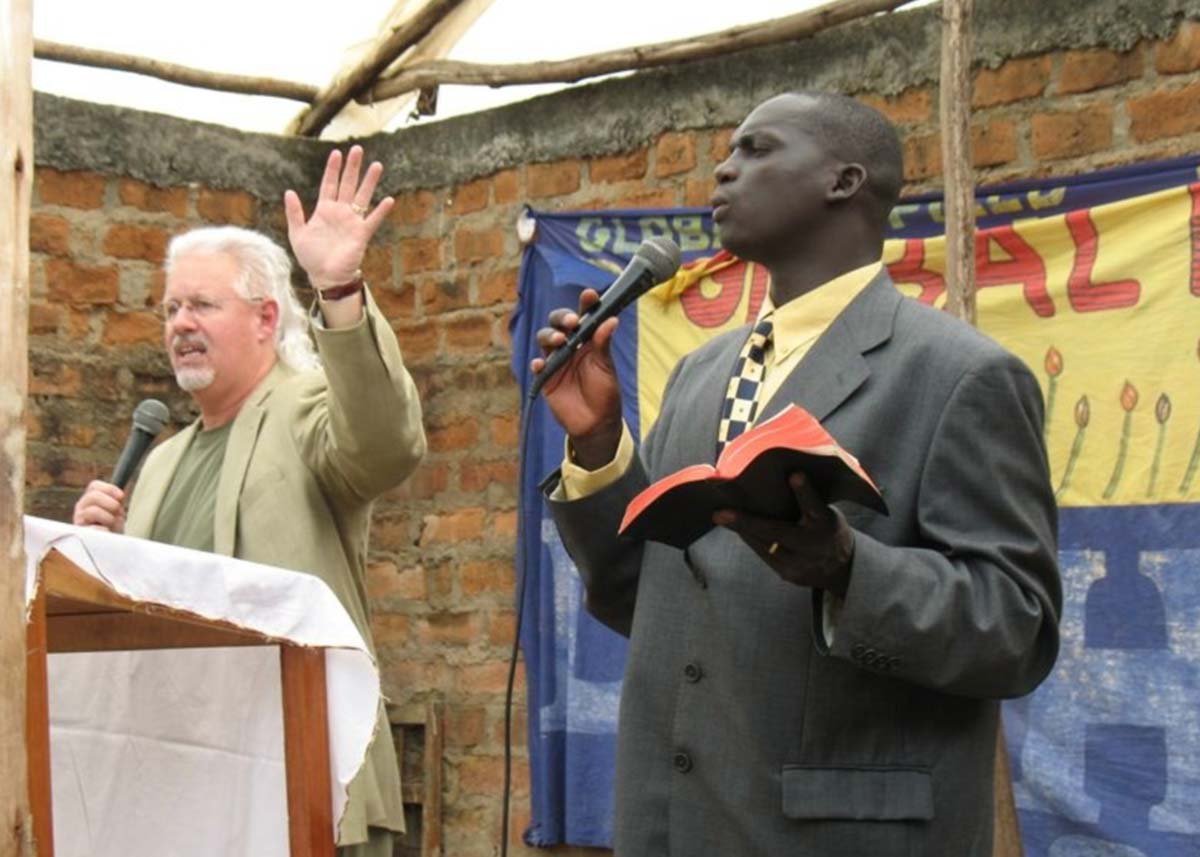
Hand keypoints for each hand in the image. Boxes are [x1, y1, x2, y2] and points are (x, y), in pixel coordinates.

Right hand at [73, 480, 126, 532]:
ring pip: (92, 511)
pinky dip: (105, 530)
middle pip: (93, 496)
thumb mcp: (116, 512)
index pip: (94, 486)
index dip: (109, 489)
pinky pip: (94, 529)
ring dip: (108, 518)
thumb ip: (116, 501)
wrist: (109, 546)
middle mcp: (81, 508)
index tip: (121, 497)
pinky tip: (107, 533)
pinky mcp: (80, 535)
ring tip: (111, 525)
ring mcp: (79, 521)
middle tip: (117, 513)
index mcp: (90, 500)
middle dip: (110, 504)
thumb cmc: (112, 528)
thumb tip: (121, 494)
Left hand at [284, 145, 393, 285]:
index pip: (329, 184)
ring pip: (362, 196)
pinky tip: (388, 200)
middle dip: (352, 167)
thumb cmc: (311, 257)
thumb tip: (289, 191)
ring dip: (369, 182)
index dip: (332, 169)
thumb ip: (294, 213)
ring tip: (376, 165)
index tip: (336, 153)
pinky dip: (381, 211)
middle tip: (358, 149)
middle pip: (348, 184)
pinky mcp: (361, 234)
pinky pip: (373, 220)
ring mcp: (352, 222)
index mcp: (324, 210)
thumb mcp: (297, 233)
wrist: (325, 276)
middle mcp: (340, 212)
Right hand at [530, 289, 622, 467]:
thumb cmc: (605, 393)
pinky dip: (537, 364)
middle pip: (558, 323)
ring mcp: (556, 361)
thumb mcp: (606, 367)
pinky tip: (541, 365)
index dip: (585, 304)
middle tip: (572, 322)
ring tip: (559, 342)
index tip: (590, 295)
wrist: (596, 423)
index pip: (584, 316)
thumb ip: (603, 344)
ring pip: (545, 339)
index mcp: (587, 340)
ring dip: (549, 336)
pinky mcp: (546, 378)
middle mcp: (570, 346)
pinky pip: (537, 367)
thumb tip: (611, 319)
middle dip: (562, 318)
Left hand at [714, 471, 854, 595]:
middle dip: (747, 522)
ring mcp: (800, 564)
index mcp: (826, 524)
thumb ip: (808, 502)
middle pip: (778, 532)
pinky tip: (738, 529)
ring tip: (722, 517)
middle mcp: (813, 545)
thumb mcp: (826, 514)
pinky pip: (764, 555)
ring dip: (742, 530)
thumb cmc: (828, 530)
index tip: (795, 474)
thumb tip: (784, 478)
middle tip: (721, 514)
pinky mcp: (788, 575)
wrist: (842, 570)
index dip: (805, 491)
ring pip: (764, 546)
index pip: (815, 506)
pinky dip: (751, 540)